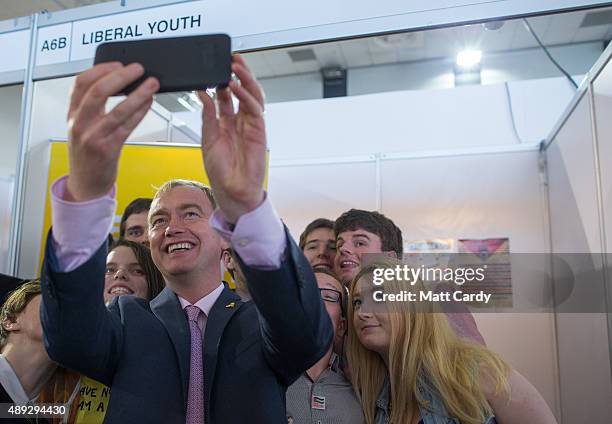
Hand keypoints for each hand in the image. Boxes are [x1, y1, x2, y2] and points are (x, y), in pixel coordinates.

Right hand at [65, 63, 158, 201]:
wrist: (86, 184)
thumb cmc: (88, 153)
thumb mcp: (82, 127)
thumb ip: (93, 107)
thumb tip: (118, 82)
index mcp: (72, 114)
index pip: (81, 82)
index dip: (101, 69)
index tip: (118, 63)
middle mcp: (80, 124)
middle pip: (98, 92)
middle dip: (121, 77)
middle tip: (138, 69)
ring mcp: (93, 137)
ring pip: (118, 109)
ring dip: (138, 94)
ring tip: (152, 84)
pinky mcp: (108, 149)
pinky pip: (128, 126)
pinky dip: (140, 112)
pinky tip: (149, 102)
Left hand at [198, 54, 265, 223]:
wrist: (231, 191)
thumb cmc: (220, 171)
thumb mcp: (208, 139)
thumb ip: (207, 116)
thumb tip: (203, 94)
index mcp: (226, 122)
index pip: (227, 95)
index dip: (222, 79)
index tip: (215, 66)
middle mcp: (240, 121)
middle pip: (242, 91)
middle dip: (238, 74)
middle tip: (231, 58)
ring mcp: (250, 125)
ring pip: (252, 96)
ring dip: (245, 80)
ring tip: (236, 66)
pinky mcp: (258, 132)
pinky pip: (254, 110)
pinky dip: (246, 96)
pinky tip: (237, 87)